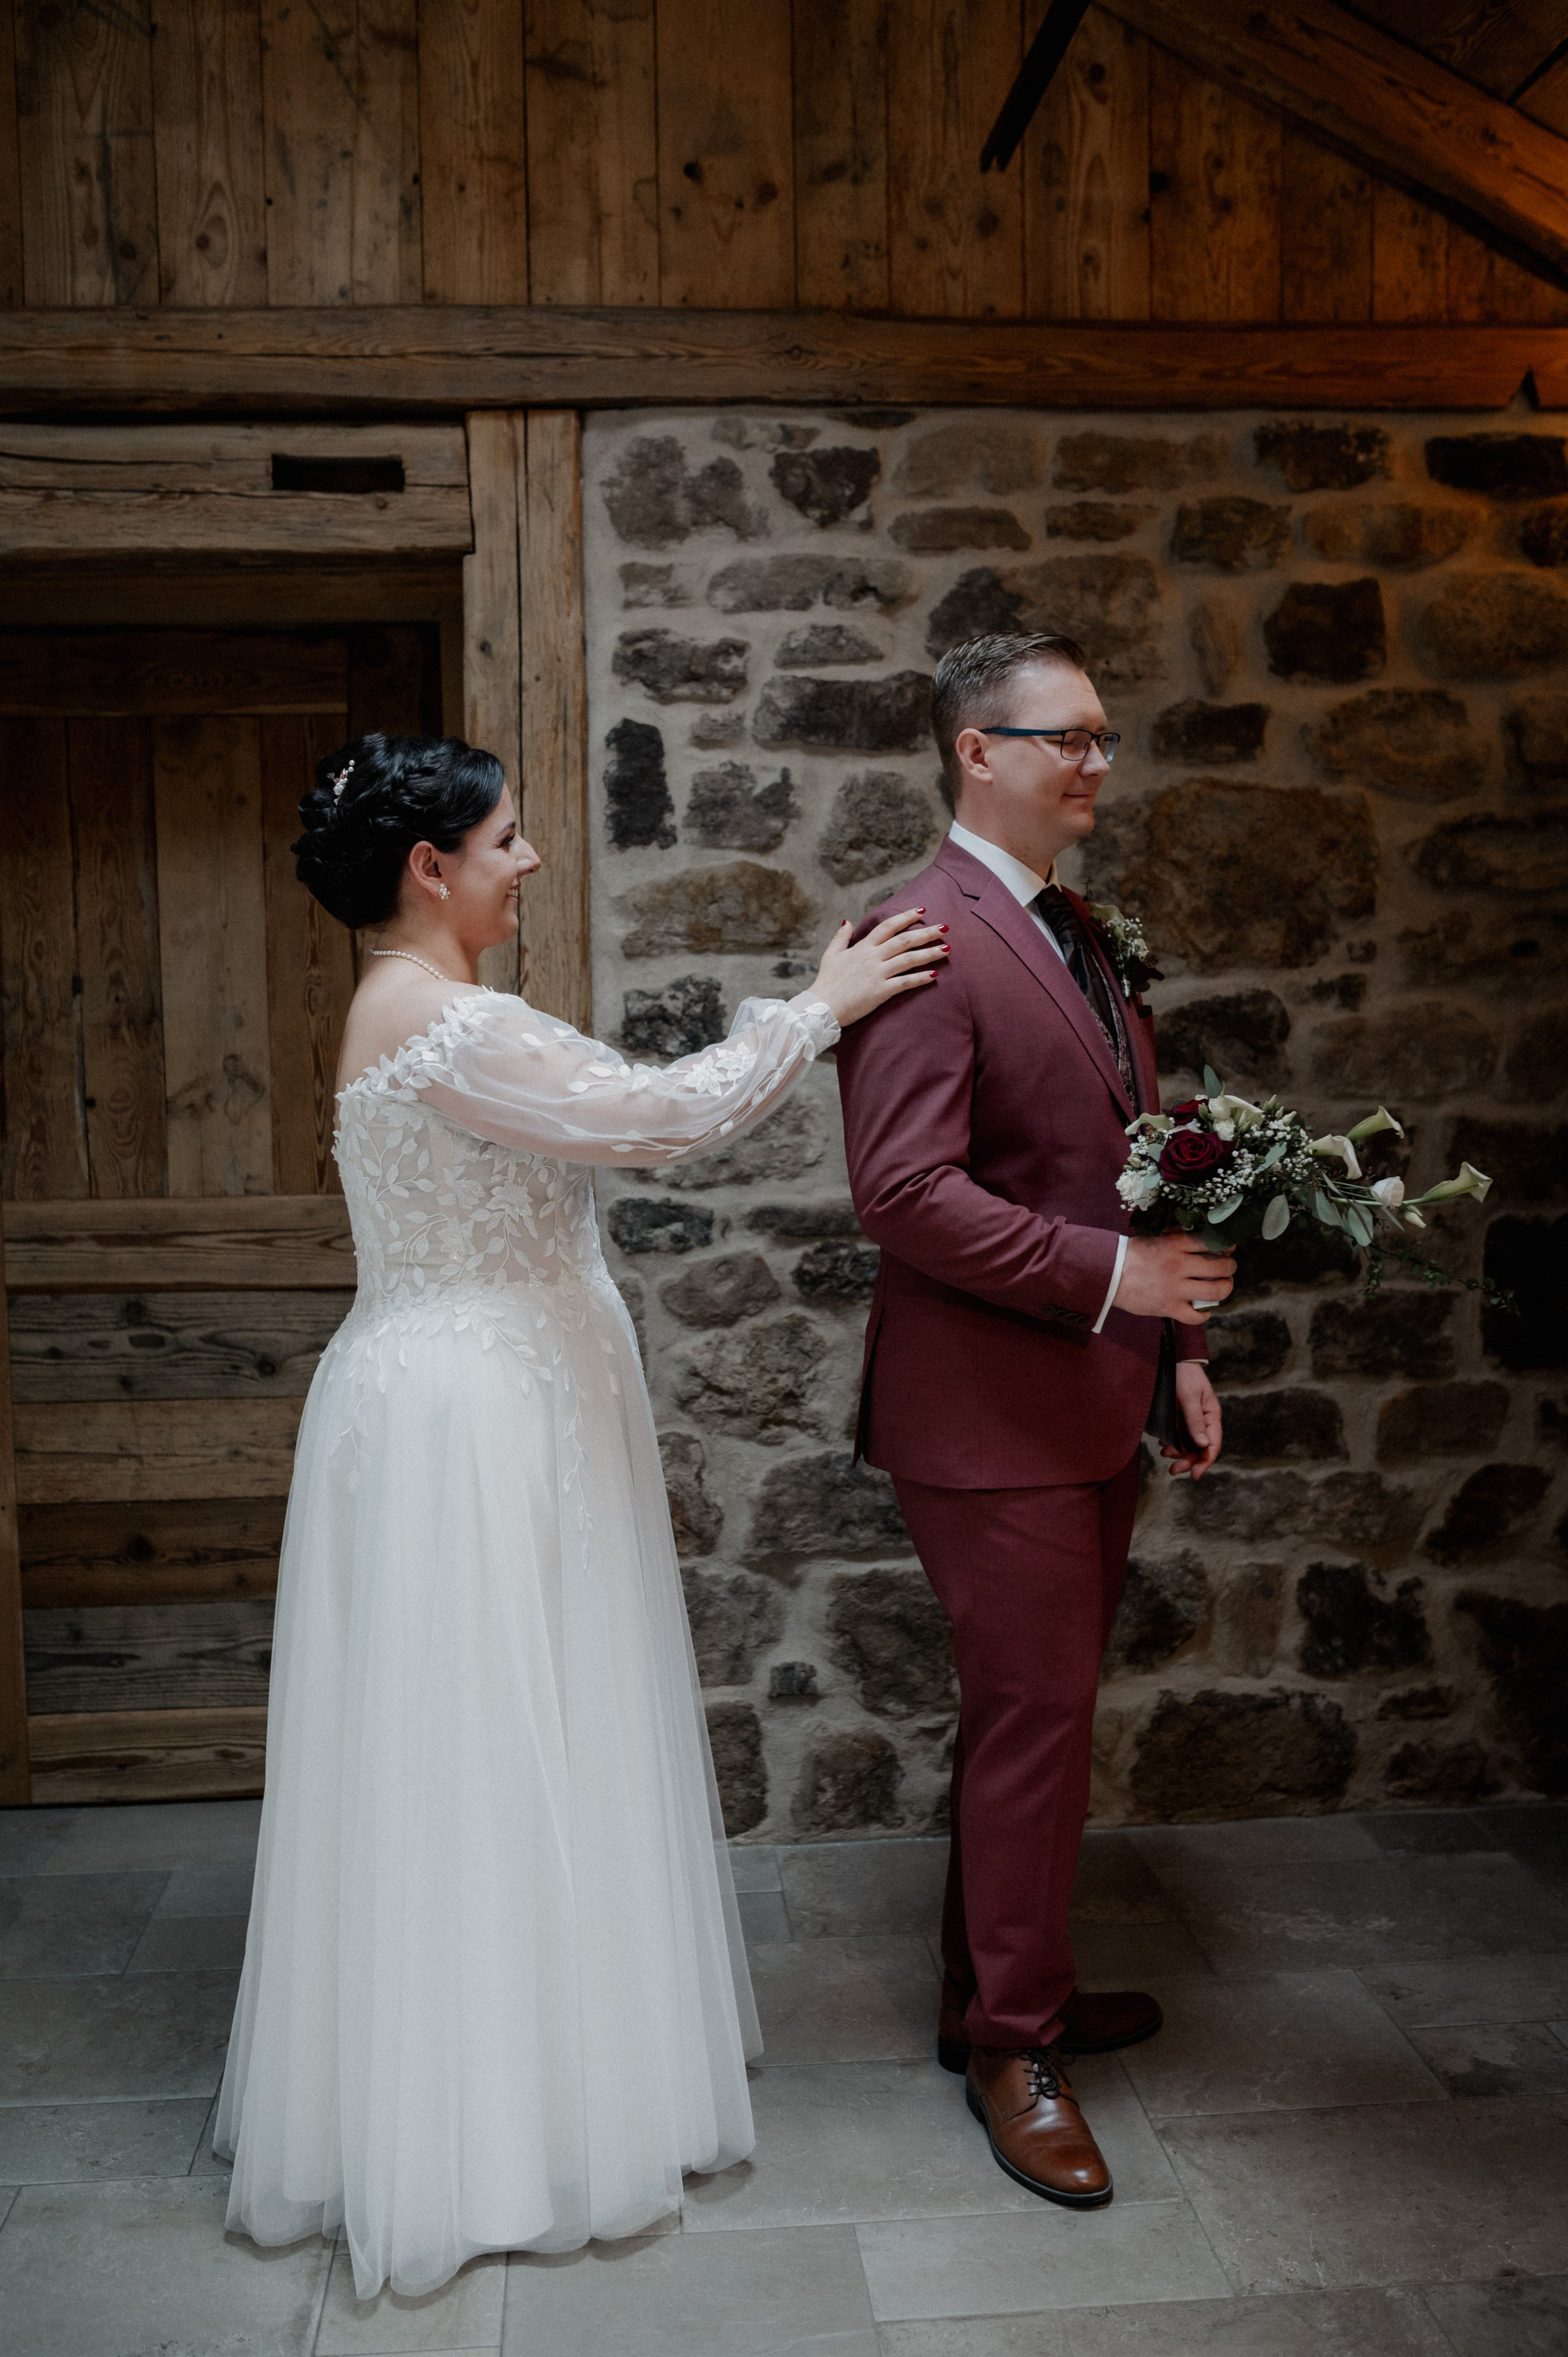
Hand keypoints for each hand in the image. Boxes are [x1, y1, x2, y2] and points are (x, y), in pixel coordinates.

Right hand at [810, 908, 948, 1026]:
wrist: (821, 1006)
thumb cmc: (826, 982)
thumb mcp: (831, 954)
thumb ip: (841, 937)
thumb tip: (847, 921)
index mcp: (863, 947)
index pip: (888, 926)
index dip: (906, 917)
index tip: (922, 910)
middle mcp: (873, 957)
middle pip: (904, 940)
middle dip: (926, 933)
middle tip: (945, 928)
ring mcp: (877, 973)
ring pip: (908, 959)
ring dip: (929, 953)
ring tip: (947, 949)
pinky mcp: (880, 991)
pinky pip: (905, 982)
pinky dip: (920, 978)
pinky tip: (935, 975)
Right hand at [1112, 1229, 1234, 1324]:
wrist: (1107, 1274)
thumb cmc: (1130, 1254)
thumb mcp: (1156, 1239)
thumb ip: (1178, 1241)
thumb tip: (1202, 1242)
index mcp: (1175, 1245)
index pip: (1211, 1242)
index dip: (1226, 1245)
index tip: (1228, 1248)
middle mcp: (1179, 1265)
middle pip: (1220, 1267)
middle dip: (1230, 1267)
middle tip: (1228, 1268)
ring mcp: (1175, 1288)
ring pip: (1215, 1291)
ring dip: (1225, 1288)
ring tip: (1223, 1286)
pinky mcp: (1169, 1308)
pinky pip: (1196, 1316)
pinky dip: (1205, 1314)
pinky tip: (1204, 1310)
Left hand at [1163, 1361, 1222, 1479]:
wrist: (1172, 1360)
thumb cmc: (1183, 1375)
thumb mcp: (1189, 1397)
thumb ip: (1195, 1420)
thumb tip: (1203, 1445)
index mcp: (1212, 1416)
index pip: (1213, 1445)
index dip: (1204, 1462)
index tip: (1193, 1475)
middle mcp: (1204, 1421)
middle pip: (1200, 1449)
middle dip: (1188, 1461)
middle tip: (1172, 1470)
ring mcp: (1192, 1421)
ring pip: (1189, 1445)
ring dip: (1179, 1453)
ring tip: (1164, 1453)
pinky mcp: (1181, 1419)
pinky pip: (1180, 1437)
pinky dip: (1173, 1444)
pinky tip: (1163, 1444)